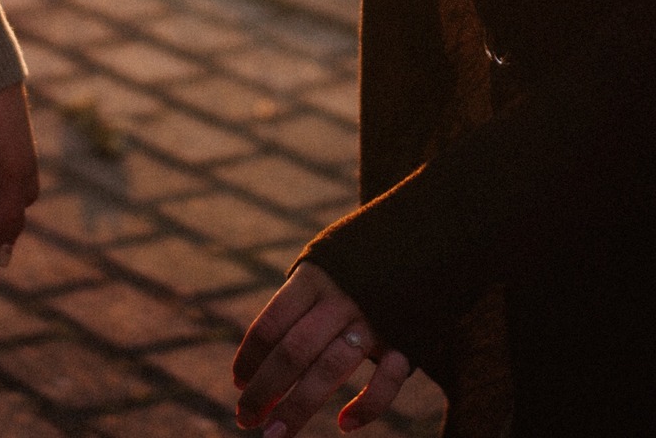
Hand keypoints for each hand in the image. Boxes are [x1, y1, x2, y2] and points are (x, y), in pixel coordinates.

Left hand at [233, 262, 410, 435]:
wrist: (418, 237)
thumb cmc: (354, 265)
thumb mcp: (321, 269)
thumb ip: (294, 308)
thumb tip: (253, 367)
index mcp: (314, 277)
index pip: (272, 322)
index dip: (250, 356)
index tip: (238, 383)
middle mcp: (341, 297)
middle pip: (294, 351)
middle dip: (264, 390)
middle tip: (244, 419)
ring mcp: (375, 318)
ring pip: (330, 369)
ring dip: (299, 406)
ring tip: (274, 433)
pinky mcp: (408, 337)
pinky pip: (388, 379)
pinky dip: (368, 406)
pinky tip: (344, 424)